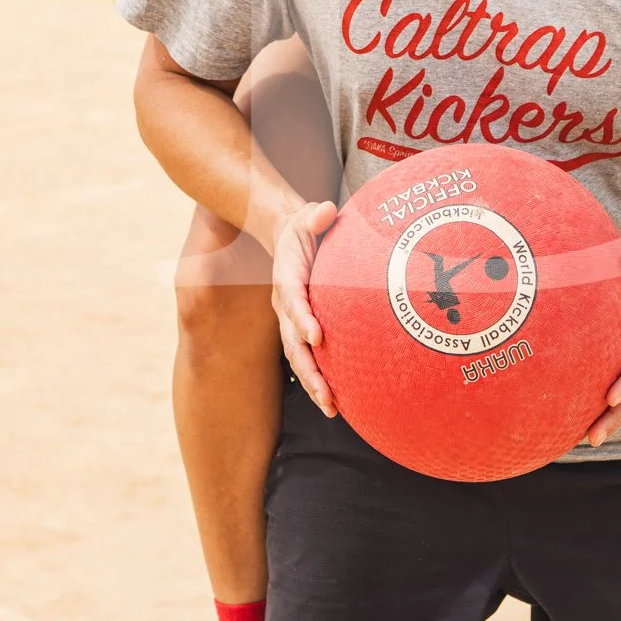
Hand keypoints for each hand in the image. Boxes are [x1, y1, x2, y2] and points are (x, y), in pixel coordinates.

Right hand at [270, 197, 340, 414]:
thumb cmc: (304, 226)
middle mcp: (285, 303)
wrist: (286, 236)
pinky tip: (335, 401)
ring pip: (298, 356)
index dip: (302, 318)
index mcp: (287, 277)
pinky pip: (306, 356)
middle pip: (293, 342)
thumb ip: (316, 216)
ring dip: (313, 383)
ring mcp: (290, 318)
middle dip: (308, 369)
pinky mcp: (300, 327)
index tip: (317, 336)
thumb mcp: (308, 215)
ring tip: (332, 408)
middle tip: (327, 394)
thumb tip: (326, 212)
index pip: (293, 300)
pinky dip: (317, 379)